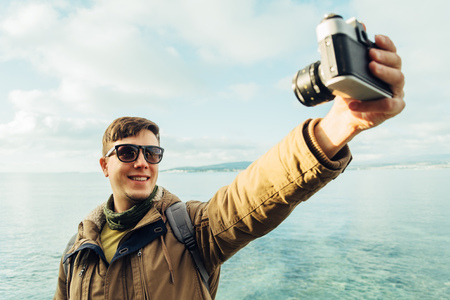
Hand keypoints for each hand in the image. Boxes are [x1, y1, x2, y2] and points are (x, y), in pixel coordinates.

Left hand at [315, 35, 405, 157]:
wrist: (345, 113)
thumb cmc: (350, 91)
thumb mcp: (346, 72)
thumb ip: (351, 53)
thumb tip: (358, 29)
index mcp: (385, 66)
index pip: (390, 50)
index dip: (386, 43)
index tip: (376, 38)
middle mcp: (394, 76)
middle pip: (396, 62)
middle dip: (384, 56)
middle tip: (371, 54)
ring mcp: (396, 92)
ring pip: (398, 78)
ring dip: (385, 72)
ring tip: (371, 67)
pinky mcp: (394, 108)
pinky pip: (388, 104)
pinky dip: (371, 104)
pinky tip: (355, 103)